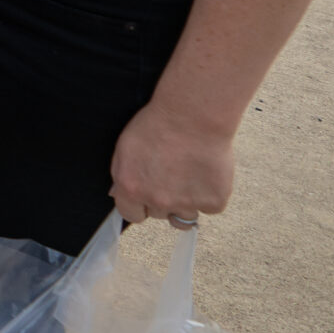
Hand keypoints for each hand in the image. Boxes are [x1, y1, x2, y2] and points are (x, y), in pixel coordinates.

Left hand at [109, 100, 234, 226]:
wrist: (192, 116)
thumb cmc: (157, 125)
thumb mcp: (125, 147)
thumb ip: (122, 175)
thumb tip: (120, 194)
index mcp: (131, 189)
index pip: (131, 214)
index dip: (140, 205)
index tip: (147, 196)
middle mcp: (157, 201)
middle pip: (160, 214)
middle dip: (164, 199)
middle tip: (173, 175)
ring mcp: (186, 204)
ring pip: (186, 217)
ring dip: (188, 201)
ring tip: (191, 175)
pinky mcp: (213, 202)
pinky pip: (211, 208)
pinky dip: (211, 194)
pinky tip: (207, 172)